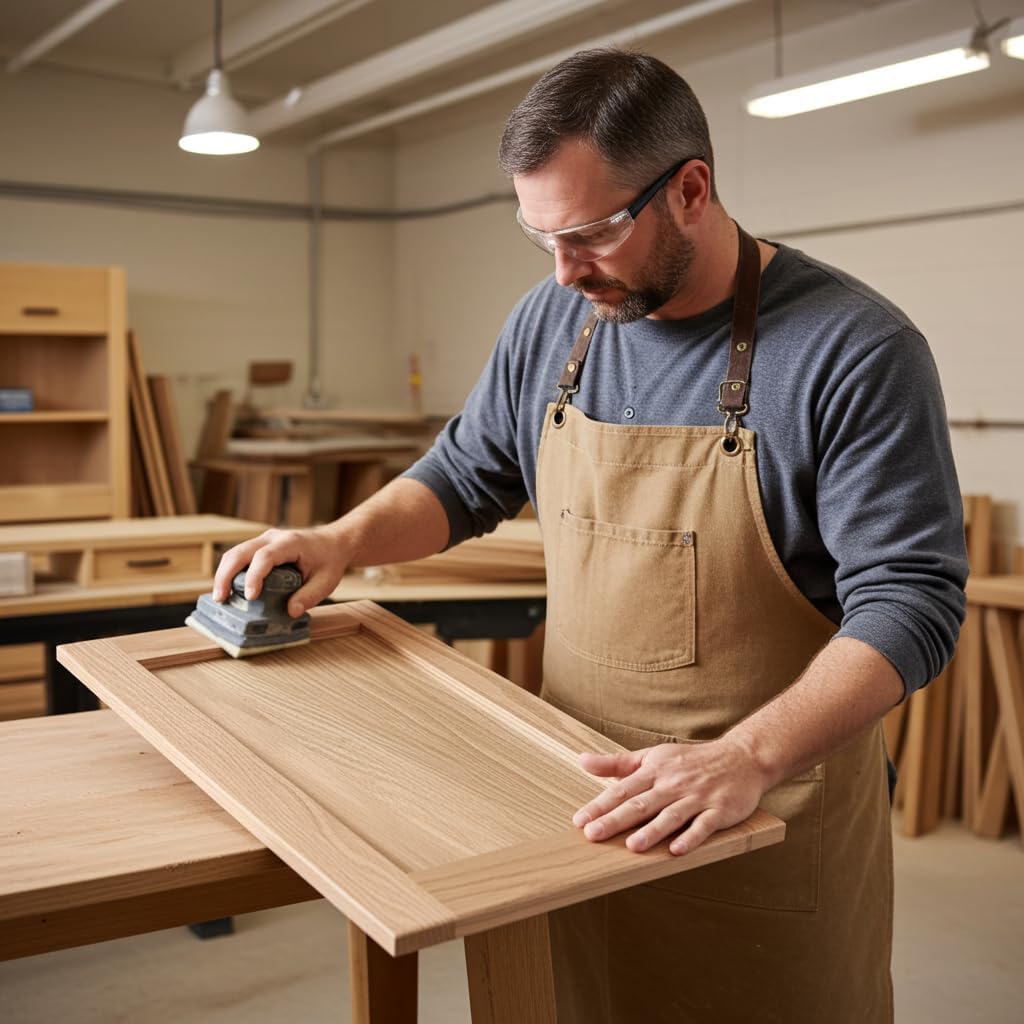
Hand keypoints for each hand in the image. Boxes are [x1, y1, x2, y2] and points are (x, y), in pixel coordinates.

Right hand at [212, 525, 351, 617]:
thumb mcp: (327, 581)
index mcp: (291, 543)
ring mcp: (264, 540)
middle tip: (220, 598)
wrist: (334, 542)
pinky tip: (229, 590)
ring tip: (220, 597)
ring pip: (235, 552)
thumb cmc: (330, 560)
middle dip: (226, 574)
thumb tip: (291, 612)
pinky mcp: (260, 546)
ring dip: (224, 574)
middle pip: (241, 551)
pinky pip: (240, 556)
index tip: (251, 597)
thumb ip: (310, 596)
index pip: (266, 556)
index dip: (254, 576)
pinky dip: (231, 572)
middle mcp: (273, 537)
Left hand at [572, 737, 766, 855]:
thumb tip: (582, 761)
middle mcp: (673, 784)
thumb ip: (617, 763)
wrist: (742, 758)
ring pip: (670, 816)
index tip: (579, 820)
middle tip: (593, 834)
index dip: (600, 805)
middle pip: (641, 804)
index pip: (622, 789)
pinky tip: (677, 850)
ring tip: (632, 846)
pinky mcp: (719, 810)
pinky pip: (703, 825)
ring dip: (651, 831)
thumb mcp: (652, 756)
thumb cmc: (691, 760)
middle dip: (616, 819)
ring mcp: (697, 797)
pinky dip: (691, 838)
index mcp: (655, 771)